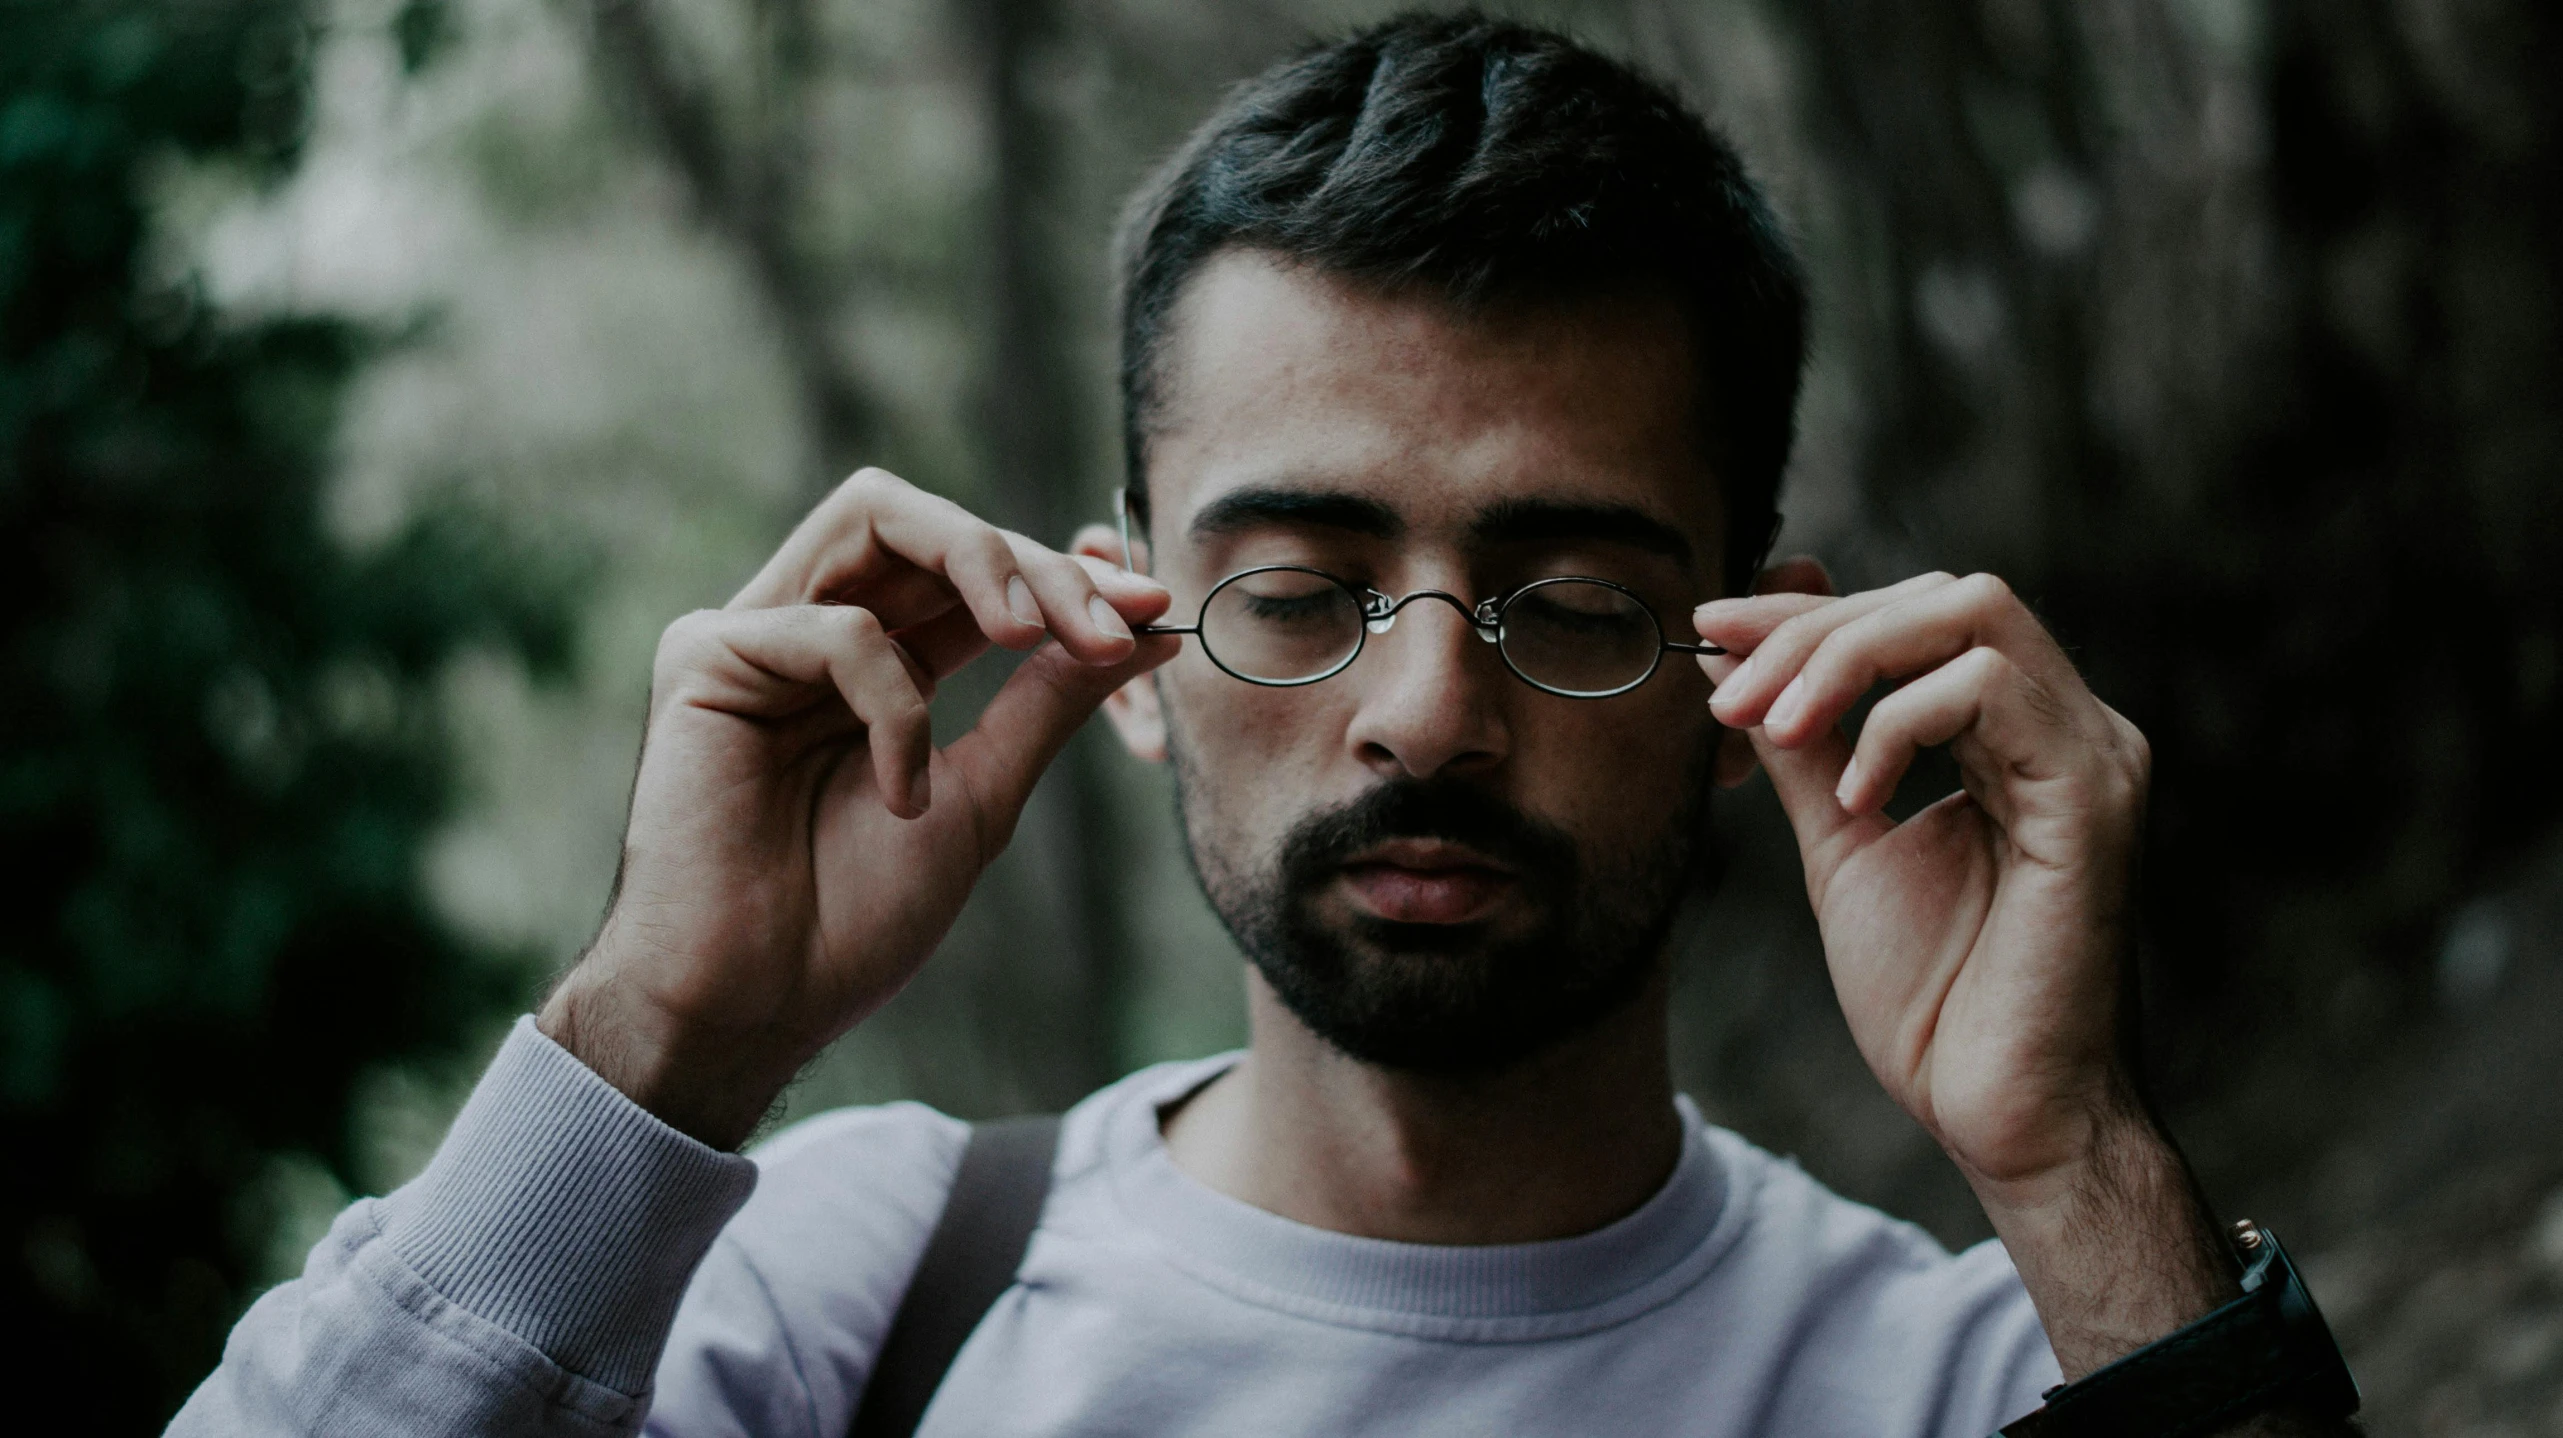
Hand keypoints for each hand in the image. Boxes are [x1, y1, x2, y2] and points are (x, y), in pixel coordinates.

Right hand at [539, 469, 1175, 1147]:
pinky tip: (902, 793)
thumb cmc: (854, 920)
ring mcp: (756, 635)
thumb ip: (1051, 700)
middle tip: (1114, 620)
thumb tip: (1150, 629)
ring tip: (1035, 636)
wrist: (759, 1006)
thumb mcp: (984, 795)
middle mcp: (813, 631)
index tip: (1152, 608)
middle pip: (930, 524)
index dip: (1063, 573)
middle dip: (1035, 560)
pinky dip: (896, 706)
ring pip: (877, 515)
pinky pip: (836, 629)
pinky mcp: (703, 656)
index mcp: (878, 665)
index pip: (974, 572)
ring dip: (979, 562)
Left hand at [1696, 569, 2150, 1188]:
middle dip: (1814, 630)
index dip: (1806, 611)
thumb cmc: (1937, 1001)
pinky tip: (1855, 797)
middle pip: (1940, 596)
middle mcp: (2067, 727)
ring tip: (1774, 733)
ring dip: (1846, 658)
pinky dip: (1896, 723)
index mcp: (2015, 737)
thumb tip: (1735, 661)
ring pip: (1972, 612)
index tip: (1709, 627)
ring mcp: (2091, 753)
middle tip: (1728, 699)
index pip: (1915, 618)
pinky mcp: (2094, 793)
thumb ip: (1804, 749)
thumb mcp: (1843, 845)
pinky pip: (1991, 688)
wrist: (2003, 1114)